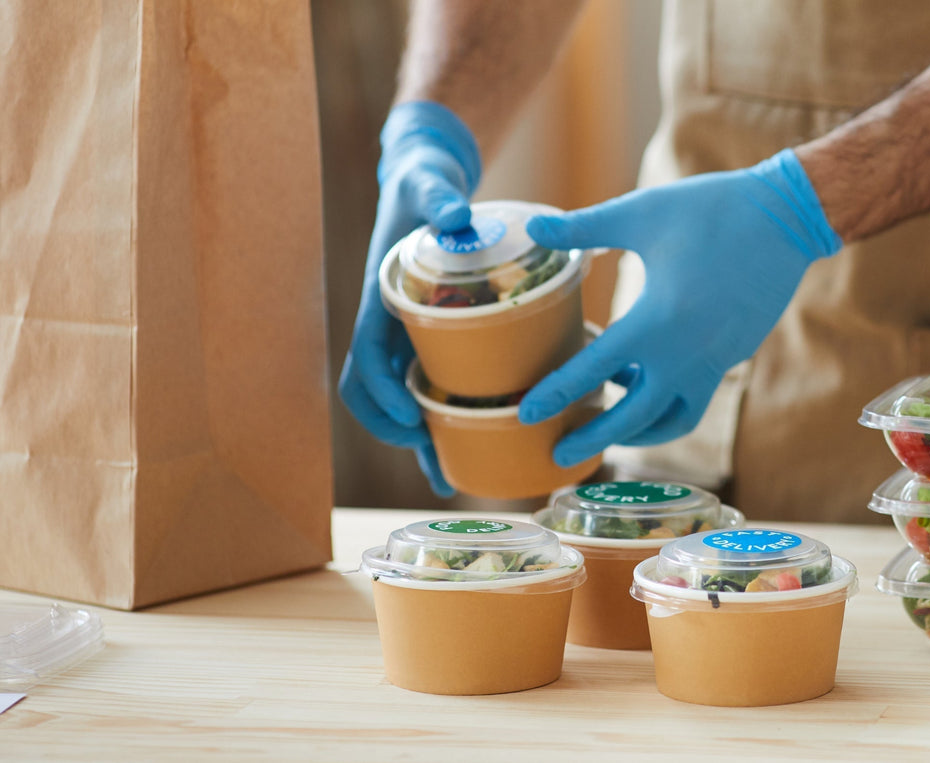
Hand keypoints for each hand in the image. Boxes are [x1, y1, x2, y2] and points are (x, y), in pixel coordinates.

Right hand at [338, 101, 481, 496]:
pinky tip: (468, 444)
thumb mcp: (429, 185)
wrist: (425, 182)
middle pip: (372, 392)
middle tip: (428, 454)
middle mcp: (387, 324)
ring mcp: (406, 335)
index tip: (410, 418)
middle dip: (392, 429)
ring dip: (417, 439)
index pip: (364, 356)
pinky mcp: (427, 337)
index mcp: (379, 298)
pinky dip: (440, 418)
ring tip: (447, 478)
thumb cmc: (423, 185)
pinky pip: (426, 385)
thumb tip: (457, 215)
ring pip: (398, 399)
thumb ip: (439, 197)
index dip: (381, 393)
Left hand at [518, 148, 841, 467]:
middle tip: (559, 452)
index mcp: (655, 323)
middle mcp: (686, 355)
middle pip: (634, 419)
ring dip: (636, 428)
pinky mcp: (732, 355)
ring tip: (606, 417)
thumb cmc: (711, 210)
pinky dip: (662, 397)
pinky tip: (640, 372)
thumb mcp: (641, 213)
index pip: (592, 372)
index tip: (527, 414)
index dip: (556, 394)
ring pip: (671, 418)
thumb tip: (532, 225)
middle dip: (594, 438)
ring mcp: (714, 360)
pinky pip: (692, 394)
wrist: (789, 217)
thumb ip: (581, 227)